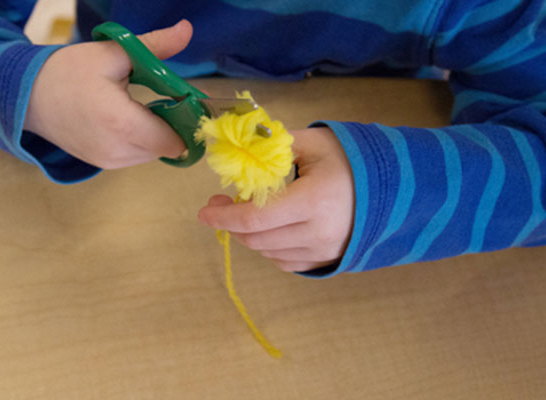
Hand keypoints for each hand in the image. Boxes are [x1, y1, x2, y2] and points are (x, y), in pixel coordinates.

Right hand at [23, 20, 192, 167]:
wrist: (27, 97)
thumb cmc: (69, 72)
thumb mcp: (112, 53)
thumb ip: (154, 46)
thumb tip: (187, 29)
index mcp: (120, 123)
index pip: (174, 139)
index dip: (186, 121)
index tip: (187, 99)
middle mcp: (117, 150)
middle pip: (167, 146)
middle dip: (175, 124)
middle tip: (166, 98)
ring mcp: (110, 162)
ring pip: (155, 153)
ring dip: (159, 133)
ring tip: (142, 106)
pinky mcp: (105, 165)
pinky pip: (138, 156)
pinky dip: (143, 140)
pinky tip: (130, 120)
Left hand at [198, 127, 354, 271]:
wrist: (394, 187)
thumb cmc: (352, 160)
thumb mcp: (313, 143)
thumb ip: (273, 146)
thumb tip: (238, 150)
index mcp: (314, 201)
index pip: (255, 218)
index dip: (223, 216)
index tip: (203, 211)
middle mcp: (318, 233)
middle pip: (256, 239)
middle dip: (231, 223)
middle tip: (221, 203)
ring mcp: (323, 251)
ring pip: (267, 253)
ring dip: (249, 234)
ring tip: (249, 211)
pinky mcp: (326, 260)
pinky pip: (284, 262)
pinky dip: (268, 247)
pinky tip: (270, 228)